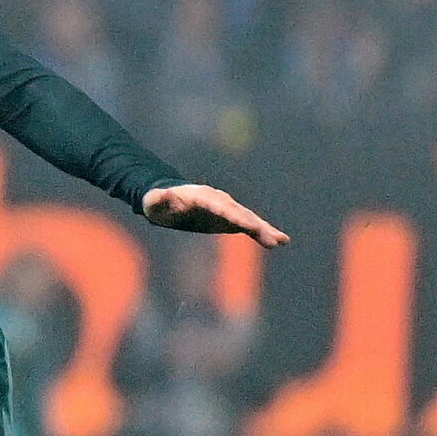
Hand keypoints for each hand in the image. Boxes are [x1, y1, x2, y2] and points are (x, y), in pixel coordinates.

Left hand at [142, 184, 289, 247]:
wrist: (167, 201)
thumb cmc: (158, 203)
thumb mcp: (154, 202)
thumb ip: (160, 198)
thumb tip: (165, 193)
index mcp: (202, 196)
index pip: (220, 207)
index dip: (235, 216)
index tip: (248, 226)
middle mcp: (219, 200)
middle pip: (240, 213)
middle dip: (256, 226)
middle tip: (273, 238)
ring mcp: (226, 209)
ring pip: (248, 219)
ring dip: (265, 230)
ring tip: (282, 240)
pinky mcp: (229, 219)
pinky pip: (248, 226)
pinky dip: (262, 233)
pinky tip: (279, 242)